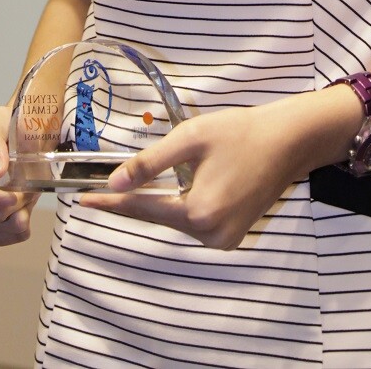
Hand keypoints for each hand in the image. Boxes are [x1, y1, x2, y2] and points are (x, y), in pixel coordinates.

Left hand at [79, 90, 353, 249]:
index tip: (83, 203)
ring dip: (160, 203)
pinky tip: (176, 189)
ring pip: (177, 221)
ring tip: (144, 186)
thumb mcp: (190, 138)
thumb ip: (149, 163)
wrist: (287, 141)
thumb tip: (114, 183)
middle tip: (101, 194)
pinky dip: (181, 207)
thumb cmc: (240, 132)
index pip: (143, 209)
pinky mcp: (233, 234)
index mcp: (199, 212)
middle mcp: (212, 234)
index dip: (110, 205)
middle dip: (135, 203)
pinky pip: (195, 222)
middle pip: (160, 217)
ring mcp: (225, 239)